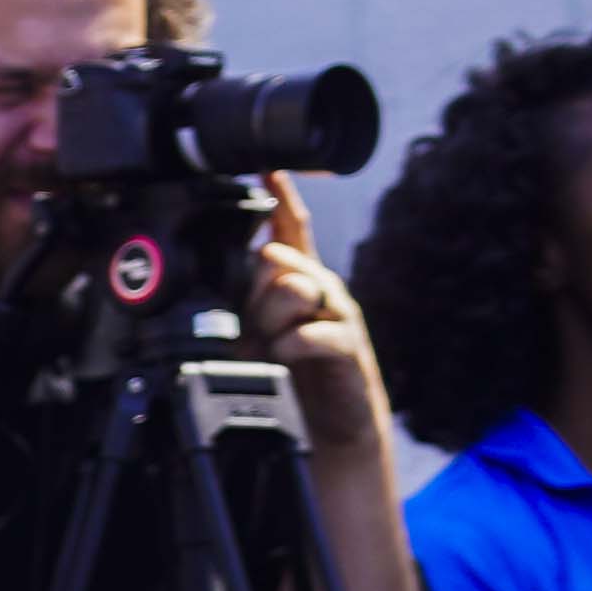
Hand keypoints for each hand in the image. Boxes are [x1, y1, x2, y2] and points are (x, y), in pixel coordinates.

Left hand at [245, 181, 394, 461]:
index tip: (267, 166)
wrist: (331, 424)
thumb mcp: (257, 332)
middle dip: (255, 292)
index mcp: (300, 281)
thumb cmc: (292, 373)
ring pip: (297, 289)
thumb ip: (247, 299)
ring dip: (271, 320)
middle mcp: (322, 290)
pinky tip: (283, 355)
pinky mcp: (348, 350)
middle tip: (255, 329)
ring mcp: (339, 317)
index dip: (280, 198)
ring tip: (269, 346)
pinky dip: (291, 345)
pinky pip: (313, 333)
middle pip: (280, 260)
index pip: (292, 229)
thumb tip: (243, 265)